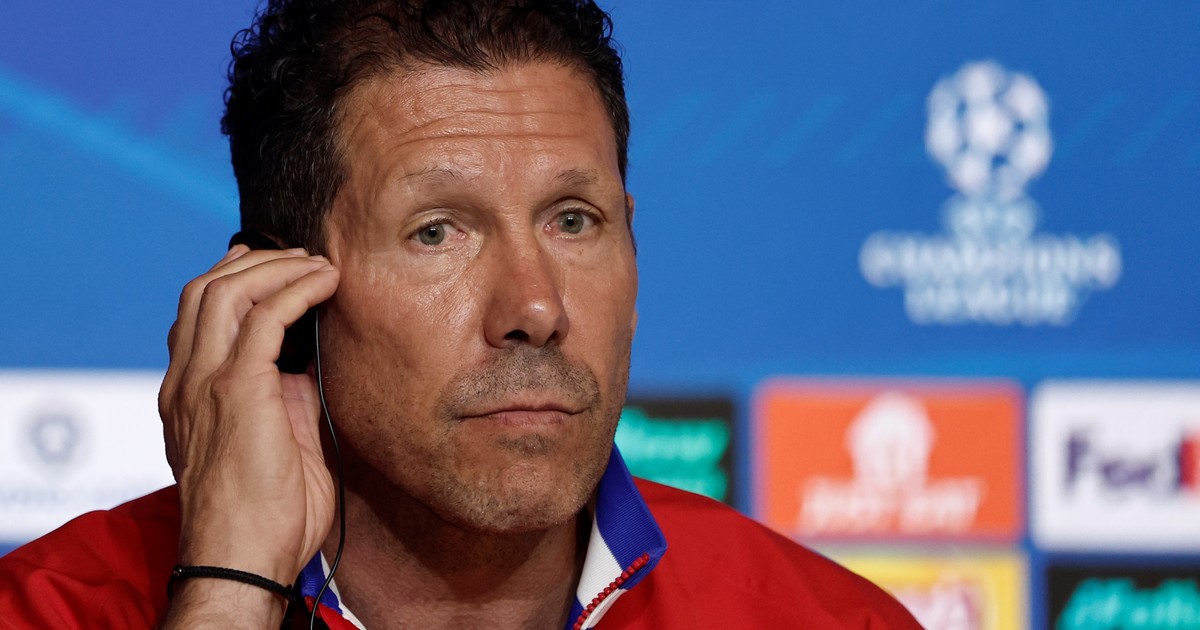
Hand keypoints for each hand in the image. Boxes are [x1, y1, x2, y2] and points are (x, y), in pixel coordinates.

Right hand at [157, 245, 338, 624]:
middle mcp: (185, 382)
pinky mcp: (237, 389)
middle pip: (202, 291)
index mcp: (186, 396)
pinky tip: (326, 283)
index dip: (230, 282)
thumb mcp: (272, 444)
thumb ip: (282, 399)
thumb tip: (307, 366)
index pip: (194, 317)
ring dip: (277, 267)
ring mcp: (204, 383)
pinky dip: (297, 288)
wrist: (244, 560)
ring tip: (316, 265)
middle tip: (300, 259)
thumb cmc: (263, 518)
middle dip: (253, 263)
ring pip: (225, 291)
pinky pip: (265, 316)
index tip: (271, 268)